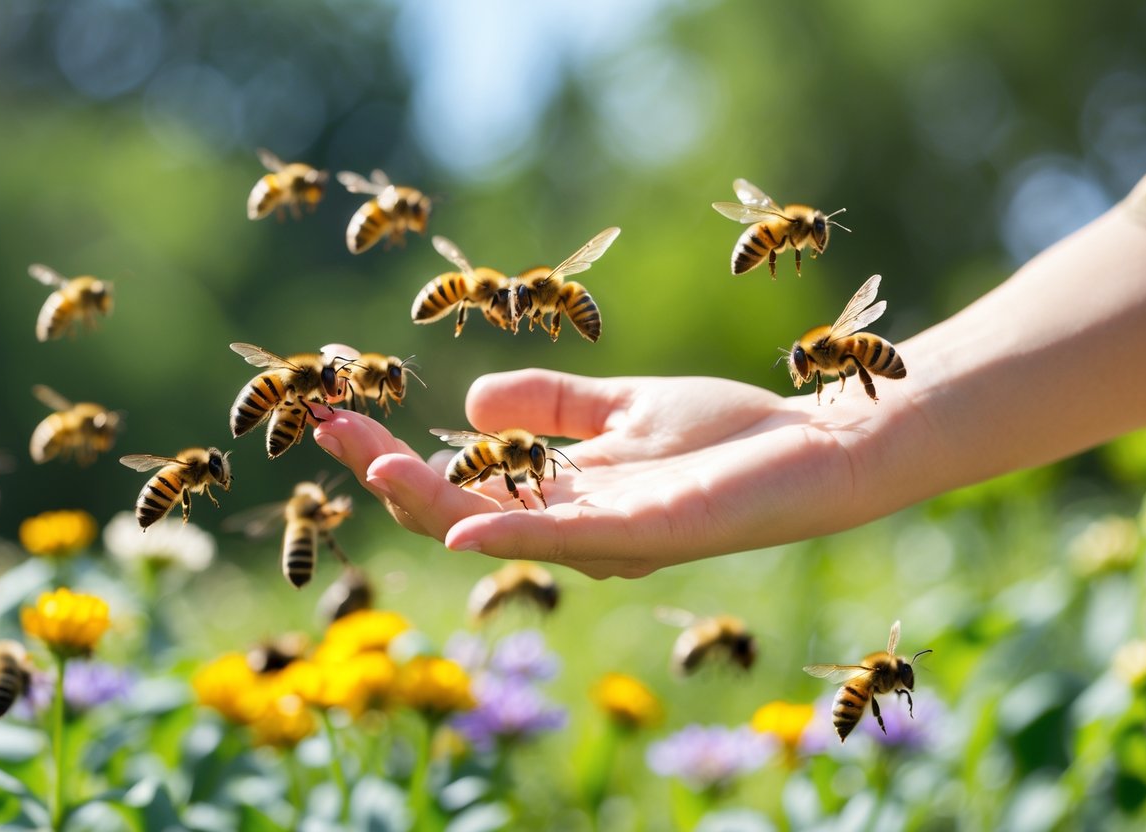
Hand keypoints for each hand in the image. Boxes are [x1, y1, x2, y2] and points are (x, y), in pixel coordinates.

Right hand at [312, 366, 887, 577]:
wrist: (817, 447)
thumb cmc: (726, 434)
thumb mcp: (620, 408)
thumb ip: (550, 407)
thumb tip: (466, 407)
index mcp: (562, 498)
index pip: (460, 486)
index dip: (396, 456)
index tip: (340, 411)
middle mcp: (572, 528)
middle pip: (459, 513)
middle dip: (390, 474)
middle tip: (328, 427)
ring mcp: (608, 536)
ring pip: (497, 530)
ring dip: (429, 501)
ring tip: (369, 463)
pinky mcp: (650, 530)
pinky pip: (568, 540)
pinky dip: (511, 536)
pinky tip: (460, 528)